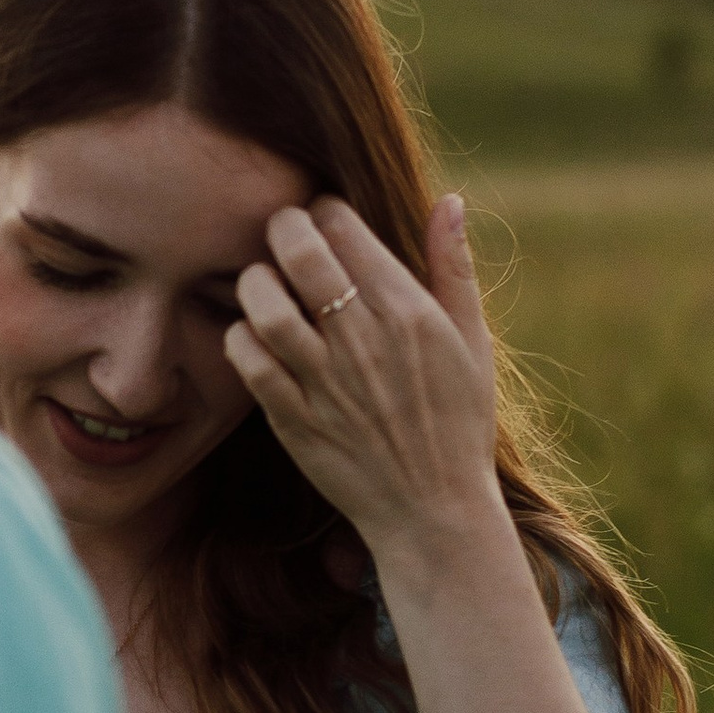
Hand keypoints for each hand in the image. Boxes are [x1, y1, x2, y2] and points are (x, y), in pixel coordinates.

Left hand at [226, 194, 506, 561]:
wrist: (435, 511)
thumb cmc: (458, 422)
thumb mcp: (472, 340)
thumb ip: (454, 267)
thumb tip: (447, 200)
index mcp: (407, 310)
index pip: (342, 224)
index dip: (322, 210)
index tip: (323, 222)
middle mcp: (363, 338)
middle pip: (297, 249)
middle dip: (281, 227)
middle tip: (283, 237)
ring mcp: (324, 380)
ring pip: (263, 300)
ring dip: (255, 280)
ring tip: (266, 285)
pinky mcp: (292, 418)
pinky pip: (247, 358)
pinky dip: (241, 336)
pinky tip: (256, 337)